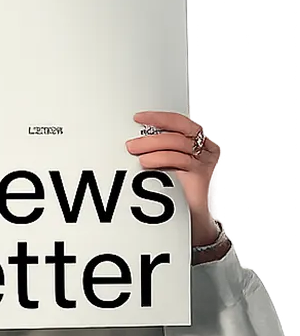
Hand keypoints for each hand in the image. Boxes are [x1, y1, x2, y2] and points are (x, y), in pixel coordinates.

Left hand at [125, 112, 222, 246]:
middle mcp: (203, 148)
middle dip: (152, 133)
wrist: (192, 218)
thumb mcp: (166, 167)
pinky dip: (161, 158)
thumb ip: (157, 153)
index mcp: (196, 142)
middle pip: (179, 130)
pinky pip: (180, 160)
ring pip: (177, 143)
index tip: (138, 117)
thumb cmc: (177, 192)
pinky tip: (146, 161)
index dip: (159, 117)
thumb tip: (133, 143)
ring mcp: (204, 160)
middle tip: (131, 143)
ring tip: (134, 151)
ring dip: (152, 145)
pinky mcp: (201, 173)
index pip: (179, 122)